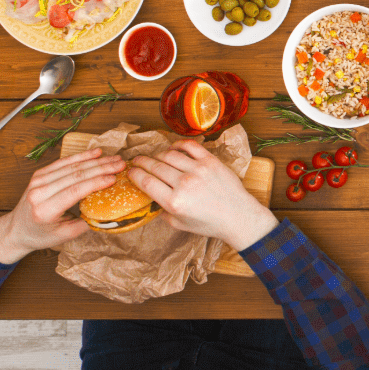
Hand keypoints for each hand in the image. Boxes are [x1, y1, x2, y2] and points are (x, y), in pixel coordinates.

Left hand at [0, 149, 121, 264]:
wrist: (16, 229)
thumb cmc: (40, 235)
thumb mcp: (65, 236)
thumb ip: (86, 223)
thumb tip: (108, 210)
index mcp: (45, 210)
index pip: (74, 191)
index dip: (96, 182)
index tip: (114, 178)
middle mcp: (39, 192)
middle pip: (75, 175)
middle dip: (101, 168)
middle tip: (121, 164)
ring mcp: (38, 181)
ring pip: (71, 167)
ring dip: (95, 161)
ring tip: (114, 159)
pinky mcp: (39, 174)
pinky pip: (64, 162)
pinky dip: (81, 156)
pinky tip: (96, 153)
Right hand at [128, 141, 277, 250]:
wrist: (237, 216)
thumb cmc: (209, 223)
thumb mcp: (179, 224)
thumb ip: (162, 211)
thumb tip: (151, 198)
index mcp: (174, 202)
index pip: (146, 182)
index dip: (134, 174)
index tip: (131, 172)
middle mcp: (184, 184)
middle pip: (155, 166)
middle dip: (142, 162)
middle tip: (137, 161)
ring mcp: (198, 170)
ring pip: (169, 155)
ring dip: (158, 154)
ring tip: (154, 157)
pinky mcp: (211, 161)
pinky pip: (190, 146)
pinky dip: (178, 144)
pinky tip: (172, 148)